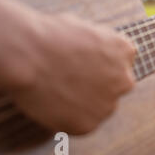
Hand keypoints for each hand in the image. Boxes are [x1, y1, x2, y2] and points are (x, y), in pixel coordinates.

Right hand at [0, 0, 135, 133]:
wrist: (29, 54)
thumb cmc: (50, 34)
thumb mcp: (86, 30)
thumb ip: (99, 47)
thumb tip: (94, 55)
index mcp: (125, 51)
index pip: (120, 62)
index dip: (99, 64)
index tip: (83, 64)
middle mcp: (124, 80)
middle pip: (115, 86)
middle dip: (97, 85)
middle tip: (70, 81)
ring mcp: (108, 104)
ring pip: (99, 107)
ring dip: (85, 103)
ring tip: (57, 91)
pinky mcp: (89, 125)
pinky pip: (82, 124)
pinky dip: (69, 118)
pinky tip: (53, 103)